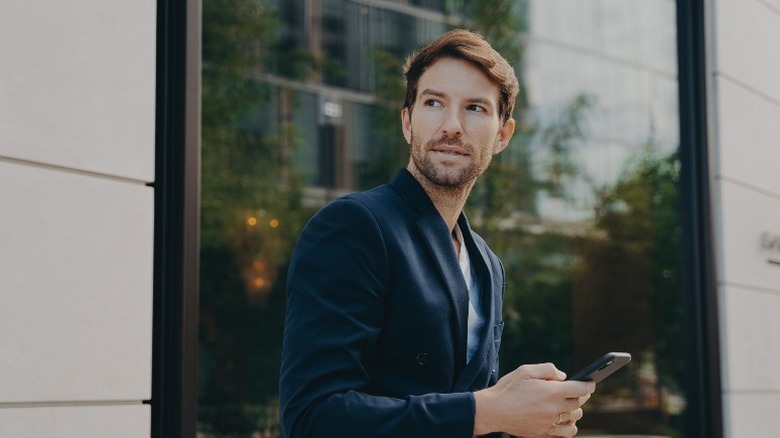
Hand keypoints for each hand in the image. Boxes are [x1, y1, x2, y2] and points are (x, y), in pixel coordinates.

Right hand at [473, 363, 594, 436]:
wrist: (493, 411)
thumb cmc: (508, 388)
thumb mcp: (526, 370)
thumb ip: (547, 369)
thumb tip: (562, 376)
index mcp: (552, 392)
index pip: (580, 389)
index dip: (588, 385)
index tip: (591, 382)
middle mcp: (554, 409)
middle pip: (577, 404)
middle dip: (581, 396)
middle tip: (579, 392)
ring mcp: (549, 423)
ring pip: (573, 420)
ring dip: (575, 412)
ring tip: (571, 407)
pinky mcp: (543, 433)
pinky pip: (563, 434)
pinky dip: (568, 428)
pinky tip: (565, 422)